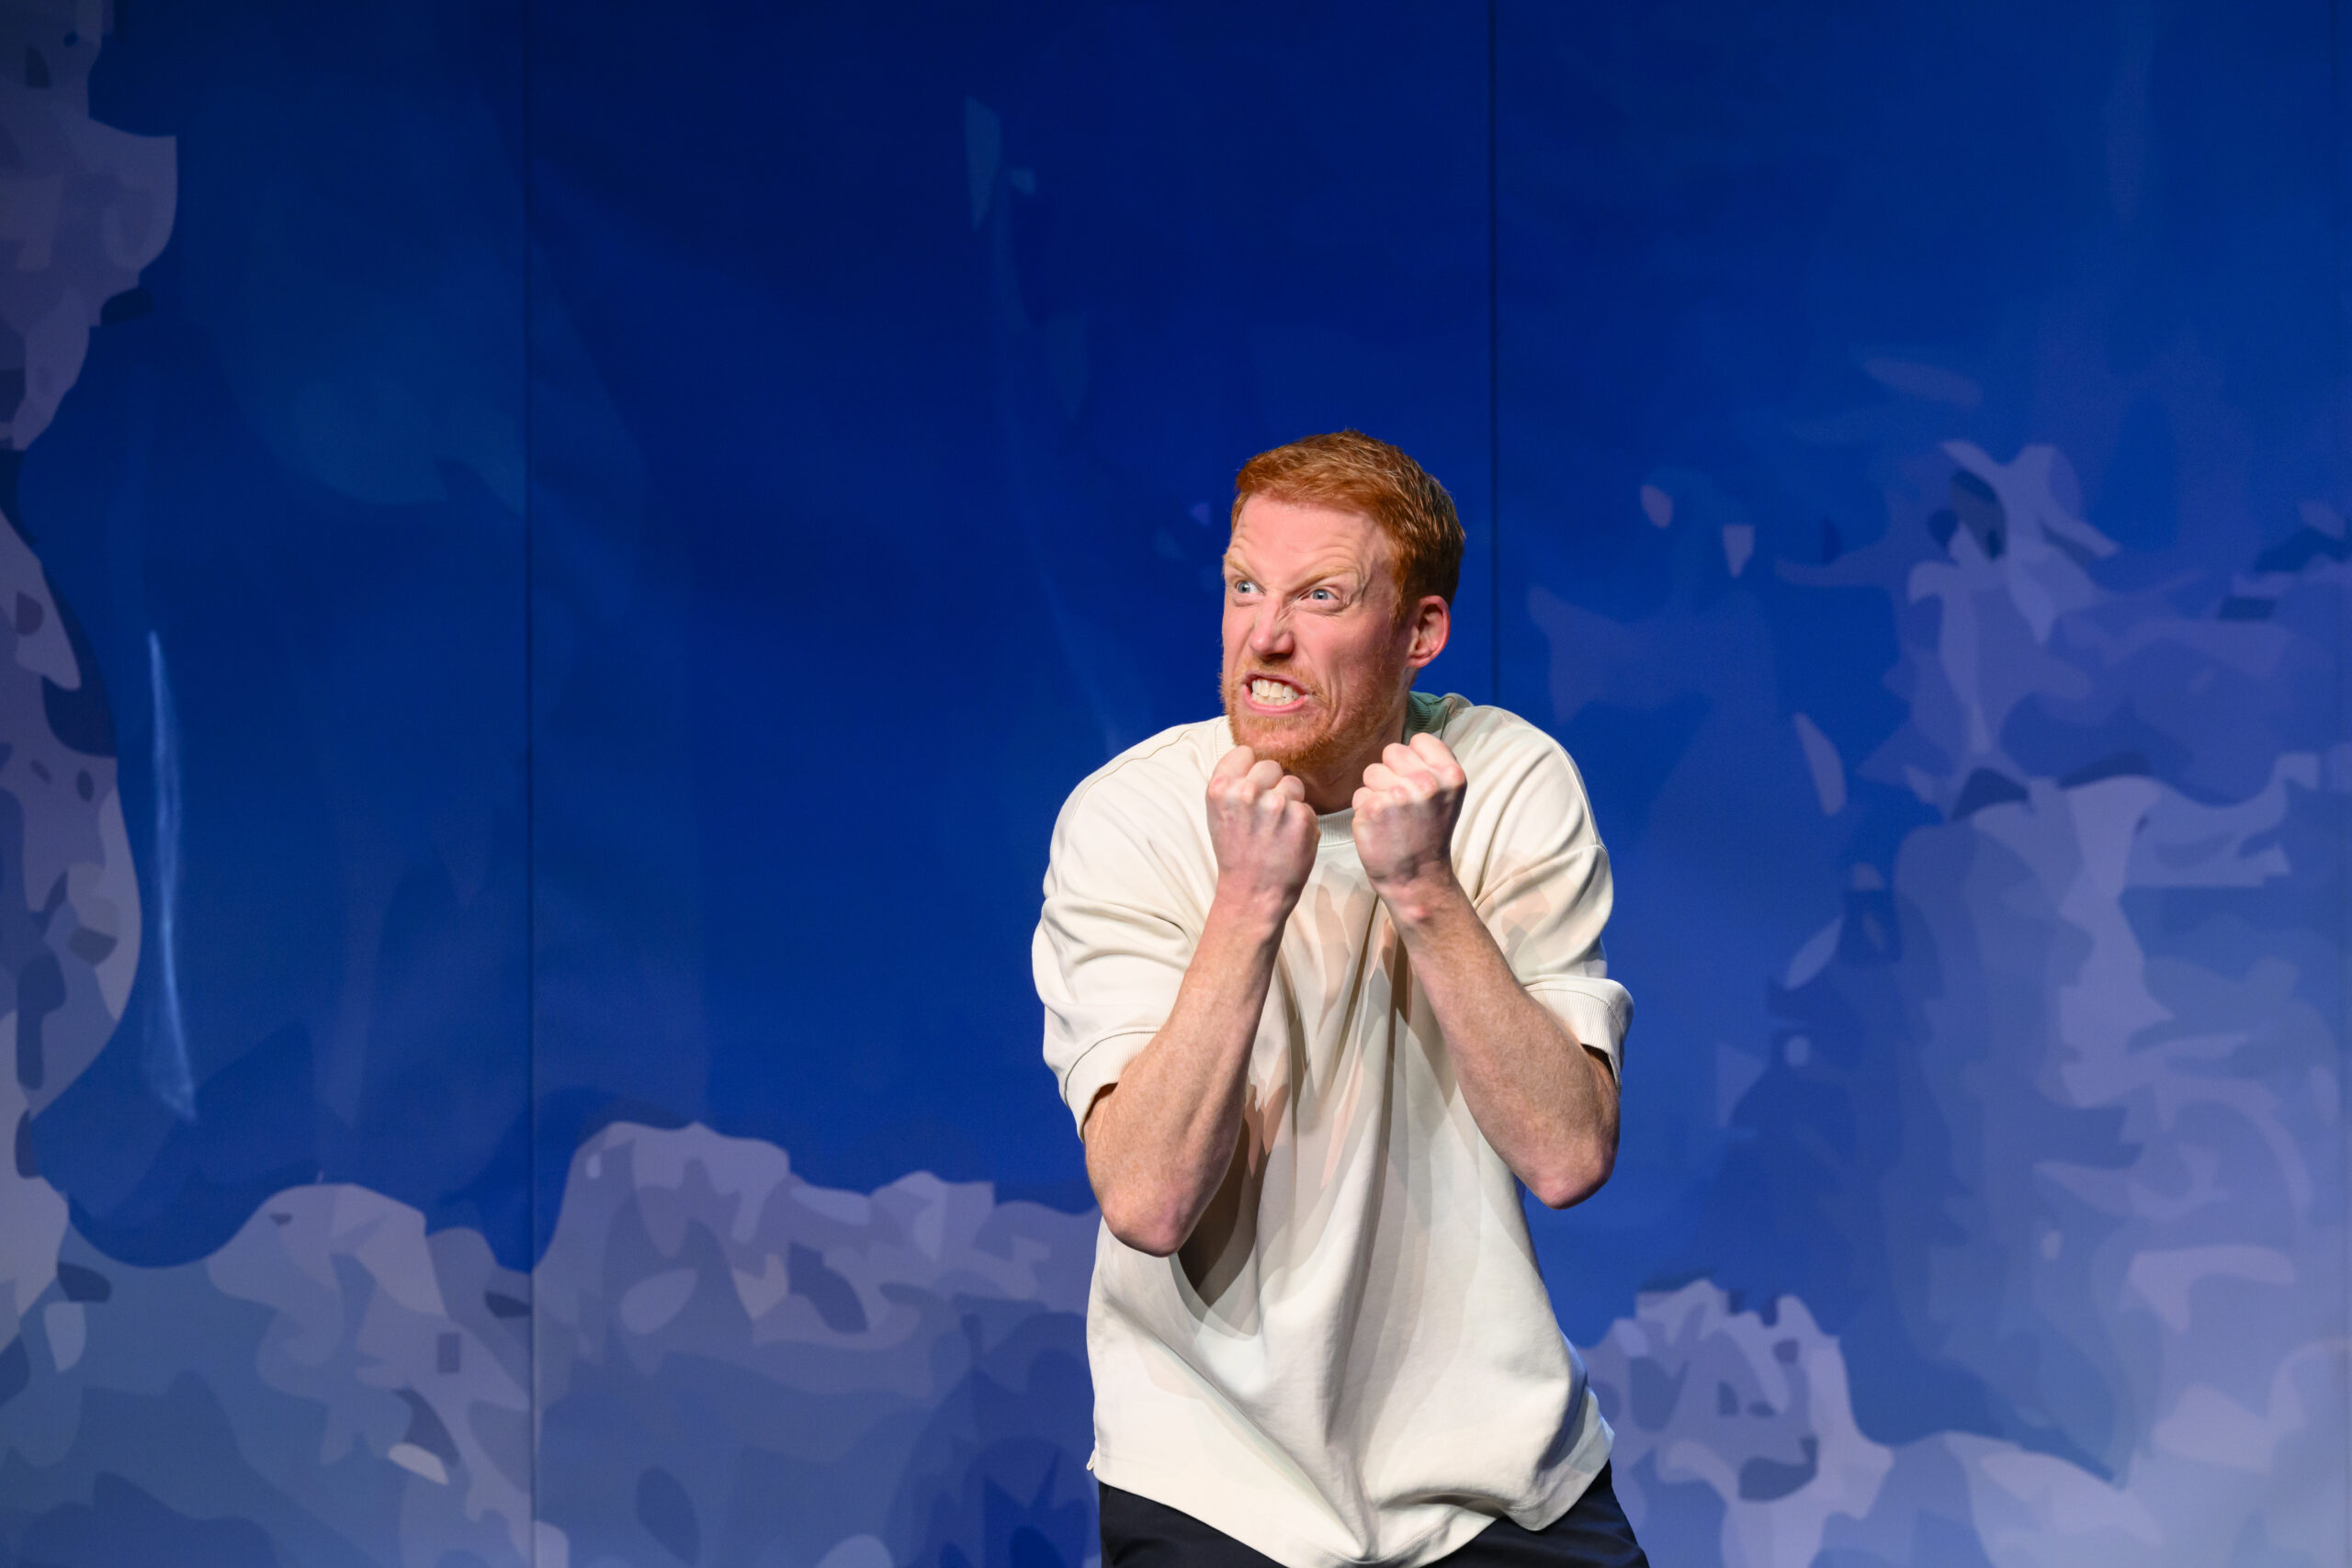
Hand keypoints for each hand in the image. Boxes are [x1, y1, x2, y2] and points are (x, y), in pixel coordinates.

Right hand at [1206, 745, 1318, 917]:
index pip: (1244, 753)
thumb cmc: (1236, 852)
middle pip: (1271, 766)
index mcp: (1220, 788)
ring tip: (1276, 828)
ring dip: (1289, 801)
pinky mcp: (1301, 817)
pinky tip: (1289, 839)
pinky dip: (1302, 821)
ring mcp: (1275, 804)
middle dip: (1271, 785)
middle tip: (1263, 815)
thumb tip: (1252, 756)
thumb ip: (1231, 782)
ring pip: (1292, 783)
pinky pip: (1306, 805)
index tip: (1249, 790)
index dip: (1249, 771)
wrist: (1252, 892)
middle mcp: (1246, 792)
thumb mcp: (1217, 814)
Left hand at [1352, 733, 1466, 899]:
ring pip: (1371, 772)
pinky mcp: (1372, 809)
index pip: (1419, 740)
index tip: (1417, 783)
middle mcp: (1426, 783)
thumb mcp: (1447, 796)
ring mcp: (1398, 795)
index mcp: (1451, 775)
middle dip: (1392, 773)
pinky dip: (1365, 810)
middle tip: (1402, 803)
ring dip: (1376, 791)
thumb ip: (1433, 766)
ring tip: (1391, 816)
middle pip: (1391, 751)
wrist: (1417, 878)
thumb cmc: (1429, 834)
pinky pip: (1359, 794)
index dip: (1413, 760)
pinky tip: (1379, 827)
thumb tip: (1409, 742)